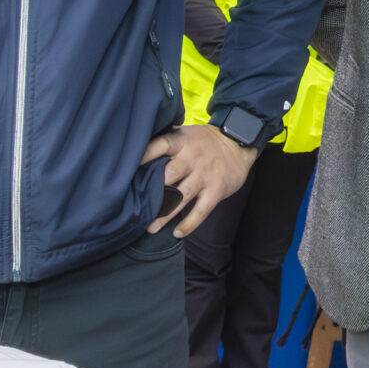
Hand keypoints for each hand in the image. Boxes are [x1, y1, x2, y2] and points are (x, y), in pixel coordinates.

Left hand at [141, 125, 256, 236]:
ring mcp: (204, 176)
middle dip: (152, 192)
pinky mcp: (215, 191)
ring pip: (181, 197)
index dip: (145, 155)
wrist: (239, 144)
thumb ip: (167, 141)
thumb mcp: (186, 134)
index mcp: (182, 142)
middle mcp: (192, 159)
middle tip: (136, 208)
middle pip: (168, 175)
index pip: (160, 145)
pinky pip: (201, 211)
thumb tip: (138, 148)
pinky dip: (189, 224)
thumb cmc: (205, 141)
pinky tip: (177, 233)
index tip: (129, 167)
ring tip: (151, 228)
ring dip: (165, 214)